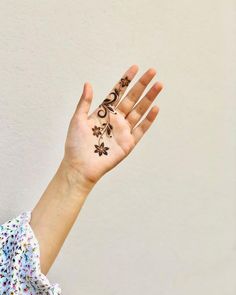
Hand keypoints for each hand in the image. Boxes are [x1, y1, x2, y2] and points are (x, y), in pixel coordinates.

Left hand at [62, 65, 162, 184]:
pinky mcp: (129, 143)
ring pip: (140, 111)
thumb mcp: (77, 120)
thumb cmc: (76, 144)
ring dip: (149, 98)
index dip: (126, 80)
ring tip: (158, 85)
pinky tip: (155, 108)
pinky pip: (141, 129)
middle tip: (152, 71)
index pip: (118, 92)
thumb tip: (88, 84)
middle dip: (142, 85)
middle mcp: (116, 119)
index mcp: (103, 112)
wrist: (80, 166)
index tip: (134, 68)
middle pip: (132, 98)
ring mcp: (123, 130)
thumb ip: (85, 102)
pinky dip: (149, 119)